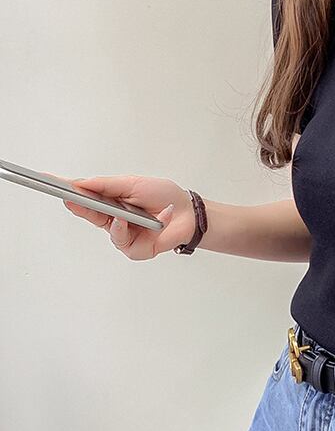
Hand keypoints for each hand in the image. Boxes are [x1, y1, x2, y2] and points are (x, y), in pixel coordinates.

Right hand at [54, 172, 194, 259]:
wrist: (189, 212)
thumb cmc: (164, 196)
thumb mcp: (133, 184)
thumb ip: (106, 185)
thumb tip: (79, 183)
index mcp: (112, 202)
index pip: (85, 198)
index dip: (67, 191)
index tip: (48, 181)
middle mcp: (115, 219)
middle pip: (91, 214)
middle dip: (79, 206)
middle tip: (68, 197)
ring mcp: (125, 235)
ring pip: (109, 230)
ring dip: (115, 221)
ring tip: (121, 214)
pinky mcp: (136, 249)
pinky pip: (126, 243)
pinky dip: (136, 229)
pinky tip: (147, 221)